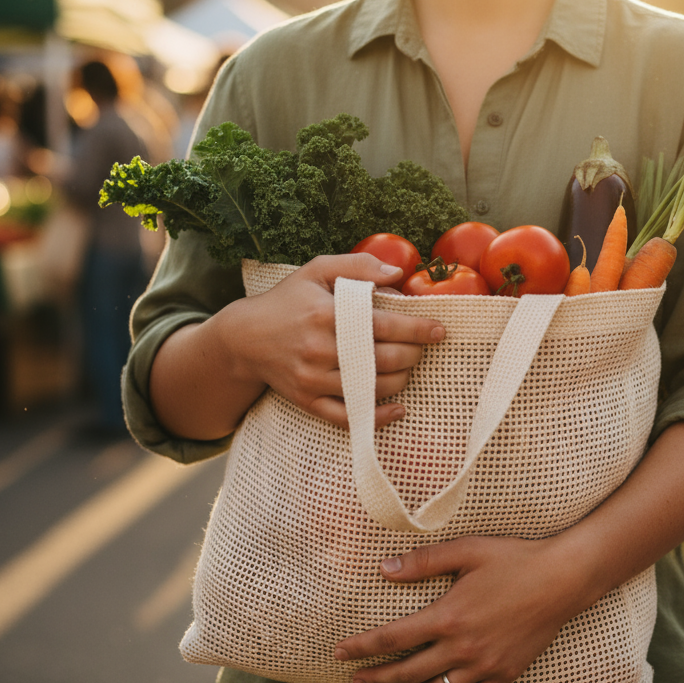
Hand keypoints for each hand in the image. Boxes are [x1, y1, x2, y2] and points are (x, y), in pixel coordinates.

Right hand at [221, 253, 445, 429]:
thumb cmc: (287, 300)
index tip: (439, 330)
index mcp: (327, 315)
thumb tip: (398, 272)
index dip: (418, 329)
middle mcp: (320, 349)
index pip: (385, 325)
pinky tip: (398, 409)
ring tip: (407, 366)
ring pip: (371, 388)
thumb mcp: (317, 270)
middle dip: (413, 354)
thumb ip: (358, 265)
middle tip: (422, 347)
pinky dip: (377, 417)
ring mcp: (313, 379)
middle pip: (383, 359)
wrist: (244, 337)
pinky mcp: (307, 401)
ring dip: (400, 380)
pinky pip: (347, 417)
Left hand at [333, 534, 592, 682]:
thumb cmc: (513, 559)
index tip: (340, 653)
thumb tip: (384, 568)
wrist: (562, 580)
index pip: (393, 639)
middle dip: (376, 679)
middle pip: (407, 673)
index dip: (362, 648)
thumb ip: (424, 561)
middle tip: (355, 681)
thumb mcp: (467, 550)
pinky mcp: (505, 674)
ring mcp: (485, 666)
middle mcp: (463, 648)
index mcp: (449, 616)